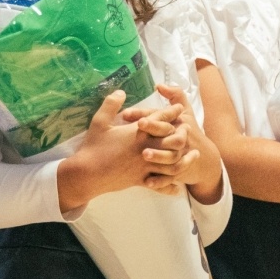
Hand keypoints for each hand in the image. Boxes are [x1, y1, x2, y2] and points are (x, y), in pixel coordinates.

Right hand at [57, 91, 183, 211]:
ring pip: (172, 164)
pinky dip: (170, 186)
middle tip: (187, 129)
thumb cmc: (92, 147)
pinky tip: (177, 187)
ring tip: (194, 155)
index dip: (171, 112)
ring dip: (185, 159)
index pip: (160, 119)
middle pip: (173, 141)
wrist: (85, 174)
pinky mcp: (140, 181)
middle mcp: (144, 149)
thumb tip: (121, 91)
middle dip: (182, 134)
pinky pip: (160, 185)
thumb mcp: (99, 122)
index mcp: (136, 133)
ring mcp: (144, 167)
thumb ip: (111, 104)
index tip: (179, 108)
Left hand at [124, 85, 223, 202]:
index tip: (127, 113)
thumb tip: (159, 85)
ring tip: (144, 155)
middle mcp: (179, 137)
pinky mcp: (179, 171)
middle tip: (138, 127)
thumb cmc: (189, 131)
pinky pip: (170, 177)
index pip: (161, 115)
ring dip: (158, 155)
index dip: (146, 113)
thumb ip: (175, 95)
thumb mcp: (186, 112)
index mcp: (177, 122)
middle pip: (167, 132)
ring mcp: (180, 155)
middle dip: (154, 129)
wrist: (205, 158)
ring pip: (170, 155)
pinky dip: (160, 181)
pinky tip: (147, 182)